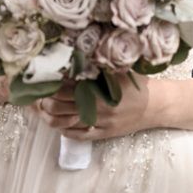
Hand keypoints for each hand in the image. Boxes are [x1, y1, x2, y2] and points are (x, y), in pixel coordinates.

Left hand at [34, 74, 151, 140]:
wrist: (155, 105)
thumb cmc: (136, 84)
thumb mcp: (118, 71)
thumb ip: (98, 67)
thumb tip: (74, 58)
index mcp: (99, 89)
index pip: (66, 89)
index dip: (50, 86)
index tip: (40, 81)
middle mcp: (98, 107)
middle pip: (61, 107)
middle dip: (46, 102)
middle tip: (37, 96)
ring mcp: (100, 123)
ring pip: (67, 123)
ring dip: (52, 117)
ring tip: (43, 110)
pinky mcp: (104, 134)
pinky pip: (80, 135)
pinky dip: (66, 130)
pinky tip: (59, 124)